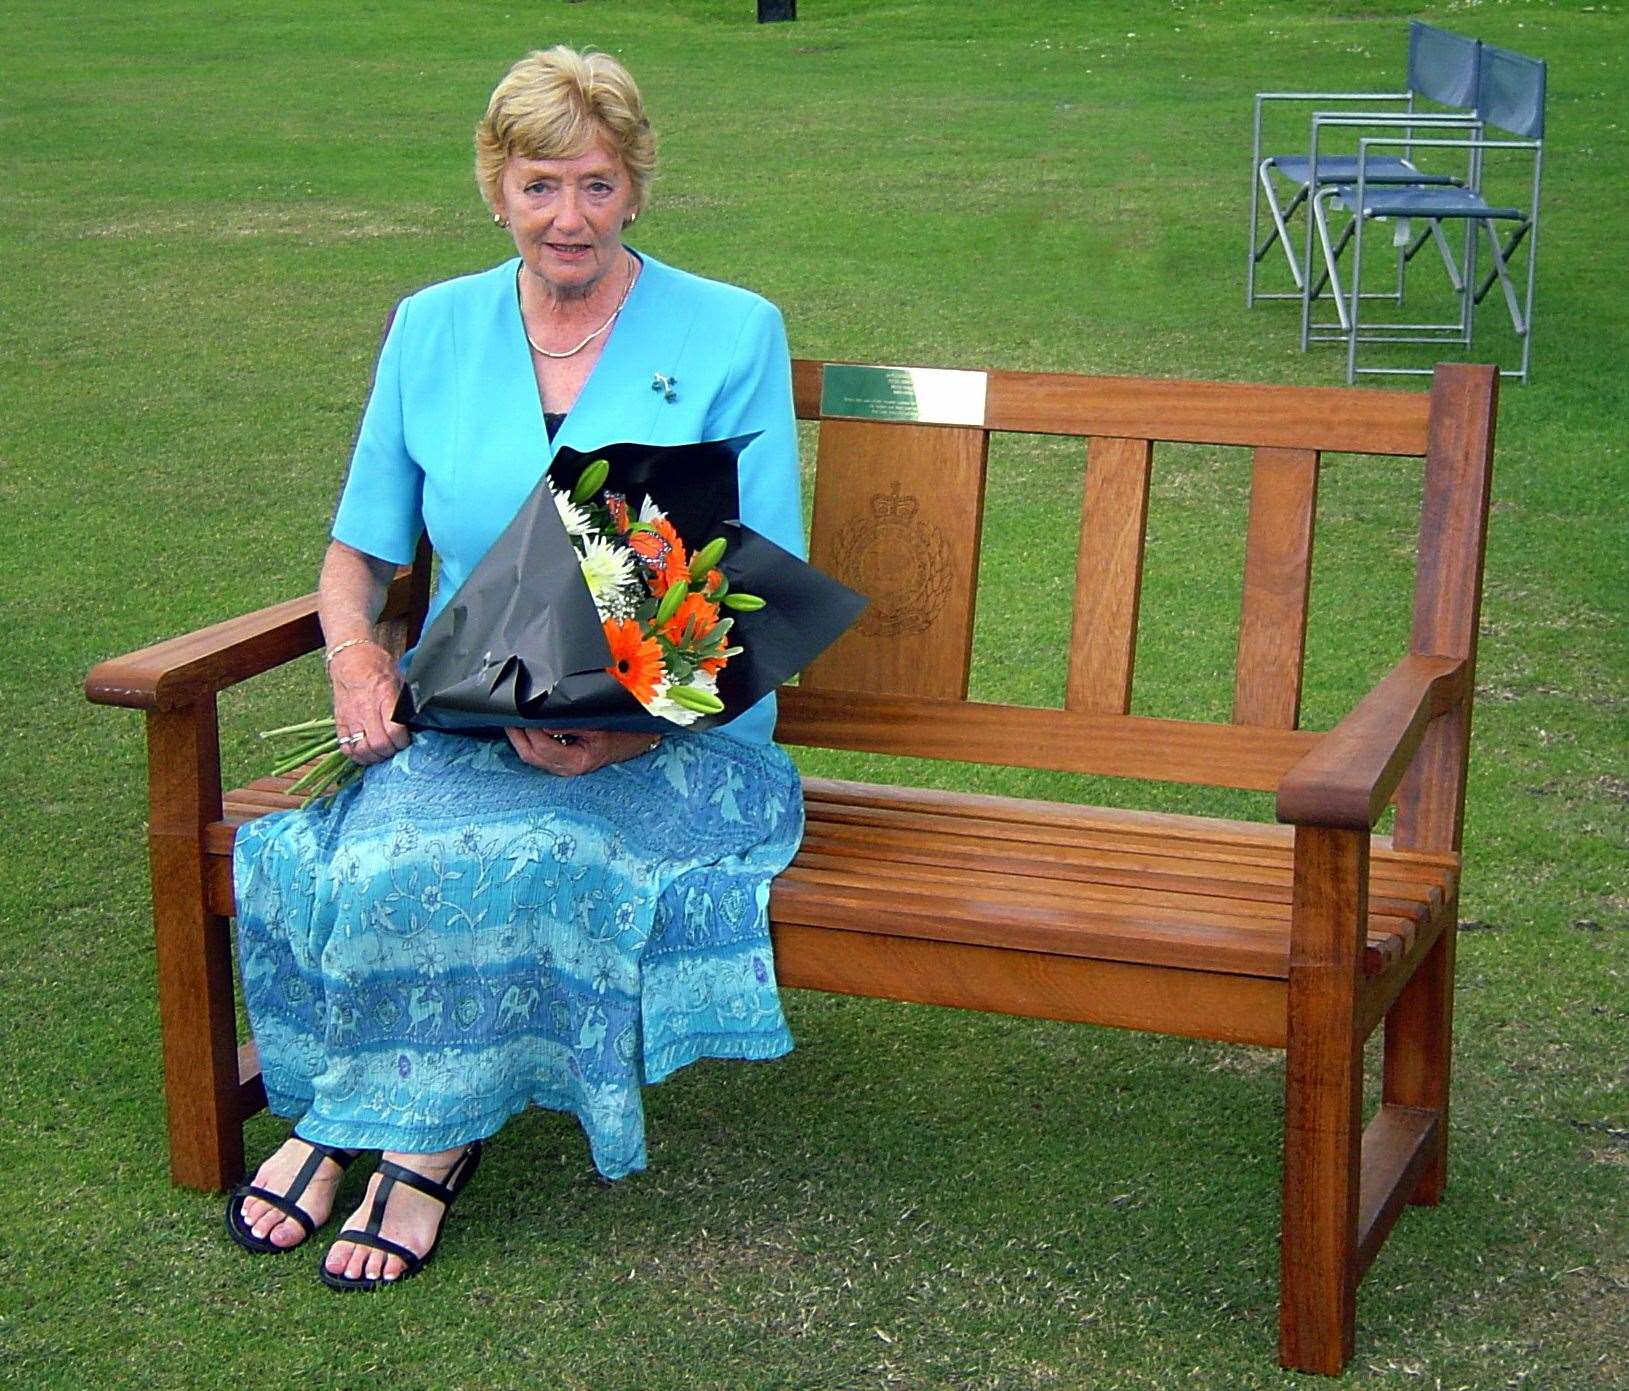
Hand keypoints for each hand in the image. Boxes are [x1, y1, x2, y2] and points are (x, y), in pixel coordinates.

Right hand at [329, 640, 412, 764]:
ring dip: (375, 756)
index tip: (407, 740)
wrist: (350, 658)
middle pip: (378, 744)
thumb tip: (421, 717)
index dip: (403, 741)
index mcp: (383, 697)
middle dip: (391, 751)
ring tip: (383, 752)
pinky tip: (367, 752)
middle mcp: (365, 710)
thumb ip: (407, 700)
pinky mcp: (340, 722)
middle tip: (396, 747)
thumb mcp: (399, 678)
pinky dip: (357, 755)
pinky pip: (345, 747)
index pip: (394, 730)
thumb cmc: (378, 667)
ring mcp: (350, 717)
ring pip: (361, 750)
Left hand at [505, 727, 660, 776]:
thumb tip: (541, 717)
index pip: (542, 747)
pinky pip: (539, 754)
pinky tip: (527, 726)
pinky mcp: (563, 762)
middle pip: (531, 755)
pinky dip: (529, 740)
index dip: (529, 729)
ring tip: (514, 717)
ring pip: (532, 756)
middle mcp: (568, 769)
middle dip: (516, 735)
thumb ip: (567, 722)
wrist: (639, 739)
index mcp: (577, 761)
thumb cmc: (622, 731)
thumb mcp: (596, 723)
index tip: (522, 711)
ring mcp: (565, 767)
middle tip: (508, 713)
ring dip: (520, 737)